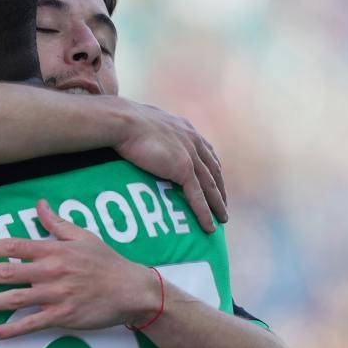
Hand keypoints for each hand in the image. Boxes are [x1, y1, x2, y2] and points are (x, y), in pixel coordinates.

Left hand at [0, 199, 162, 339]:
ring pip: (14, 299)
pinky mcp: (63, 317)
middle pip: (6, 273)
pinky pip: (32, 324)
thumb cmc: (107, 262)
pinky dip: (11, 330)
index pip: (13, 247)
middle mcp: (50, 272)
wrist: (131, 290)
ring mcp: (56, 296)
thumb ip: (57, 223)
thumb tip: (39, 204)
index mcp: (53, 251)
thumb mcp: (83, 236)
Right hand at [114, 101, 226, 230]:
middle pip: (213, 170)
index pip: (206, 152)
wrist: (124, 121)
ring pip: (210, 186)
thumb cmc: (125, 121)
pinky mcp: (183, 169)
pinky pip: (197, 196)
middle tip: (222, 205)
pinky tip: (209, 227)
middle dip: (220, 189)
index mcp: (186, 130)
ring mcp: (190, 155)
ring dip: (217, 205)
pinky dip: (204, 213)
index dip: (212, 169)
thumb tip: (142, 136)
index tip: (215, 181)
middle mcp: (193, 141)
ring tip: (221, 220)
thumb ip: (153, 132)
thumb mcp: (146, 123)